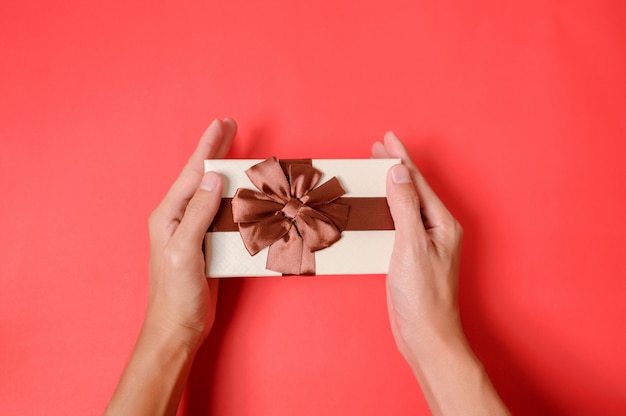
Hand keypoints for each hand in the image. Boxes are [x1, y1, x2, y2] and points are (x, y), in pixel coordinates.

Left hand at [147, 117, 236, 346]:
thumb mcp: (184, 251)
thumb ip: (197, 213)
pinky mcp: (206, 243)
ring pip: (214, 192)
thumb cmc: (175, 294)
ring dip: (229, 172)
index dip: (208, 146)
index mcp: (168, 214)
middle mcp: (178, 218)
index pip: (193, 173)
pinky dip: (236, 198)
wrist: (178, 327)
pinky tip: (246, 194)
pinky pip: (222, 213)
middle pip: (202, 176)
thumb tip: (214, 179)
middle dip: (216, 150)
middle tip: (230, 125)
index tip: (222, 123)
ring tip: (241, 152)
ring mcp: (192, 230)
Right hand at [373, 131, 462, 361]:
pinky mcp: (409, 256)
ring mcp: (423, 243)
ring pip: (403, 205)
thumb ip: (405, 206)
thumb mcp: (411, 245)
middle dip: (394, 167)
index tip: (387, 138)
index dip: (401, 158)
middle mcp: (435, 229)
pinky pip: (396, 223)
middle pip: (412, 189)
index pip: (417, 181)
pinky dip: (383, 209)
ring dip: (388, 186)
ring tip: (374, 170)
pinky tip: (374, 207)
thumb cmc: (423, 295)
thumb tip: (398, 172)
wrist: (424, 334)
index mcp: (441, 222)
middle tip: (377, 148)